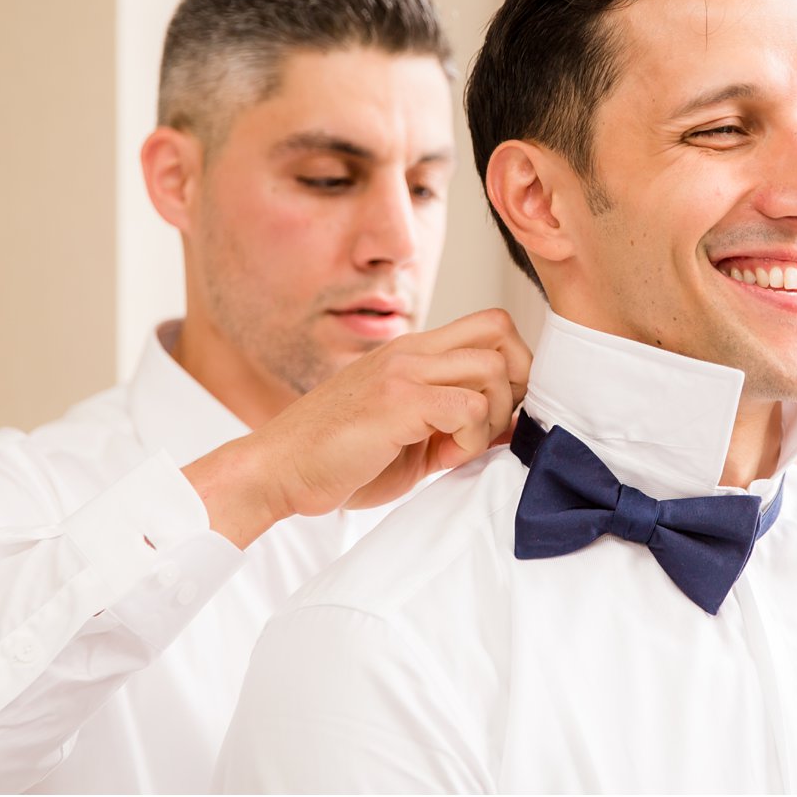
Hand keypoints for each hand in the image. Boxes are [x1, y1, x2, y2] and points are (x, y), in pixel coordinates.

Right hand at [185, 309, 531, 547]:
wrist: (277, 470)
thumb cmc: (339, 458)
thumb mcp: (408, 435)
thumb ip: (452, 423)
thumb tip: (508, 426)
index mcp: (412, 353)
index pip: (488, 326)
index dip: (512, 365)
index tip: (497, 415)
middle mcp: (410, 351)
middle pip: (500, 329)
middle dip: (518, 380)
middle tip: (493, 426)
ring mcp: (403, 373)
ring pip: (493, 367)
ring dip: (494, 415)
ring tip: (460, 447)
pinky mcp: (397, 402)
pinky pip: (470, 407)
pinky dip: (471, 439)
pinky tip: (443, 458)